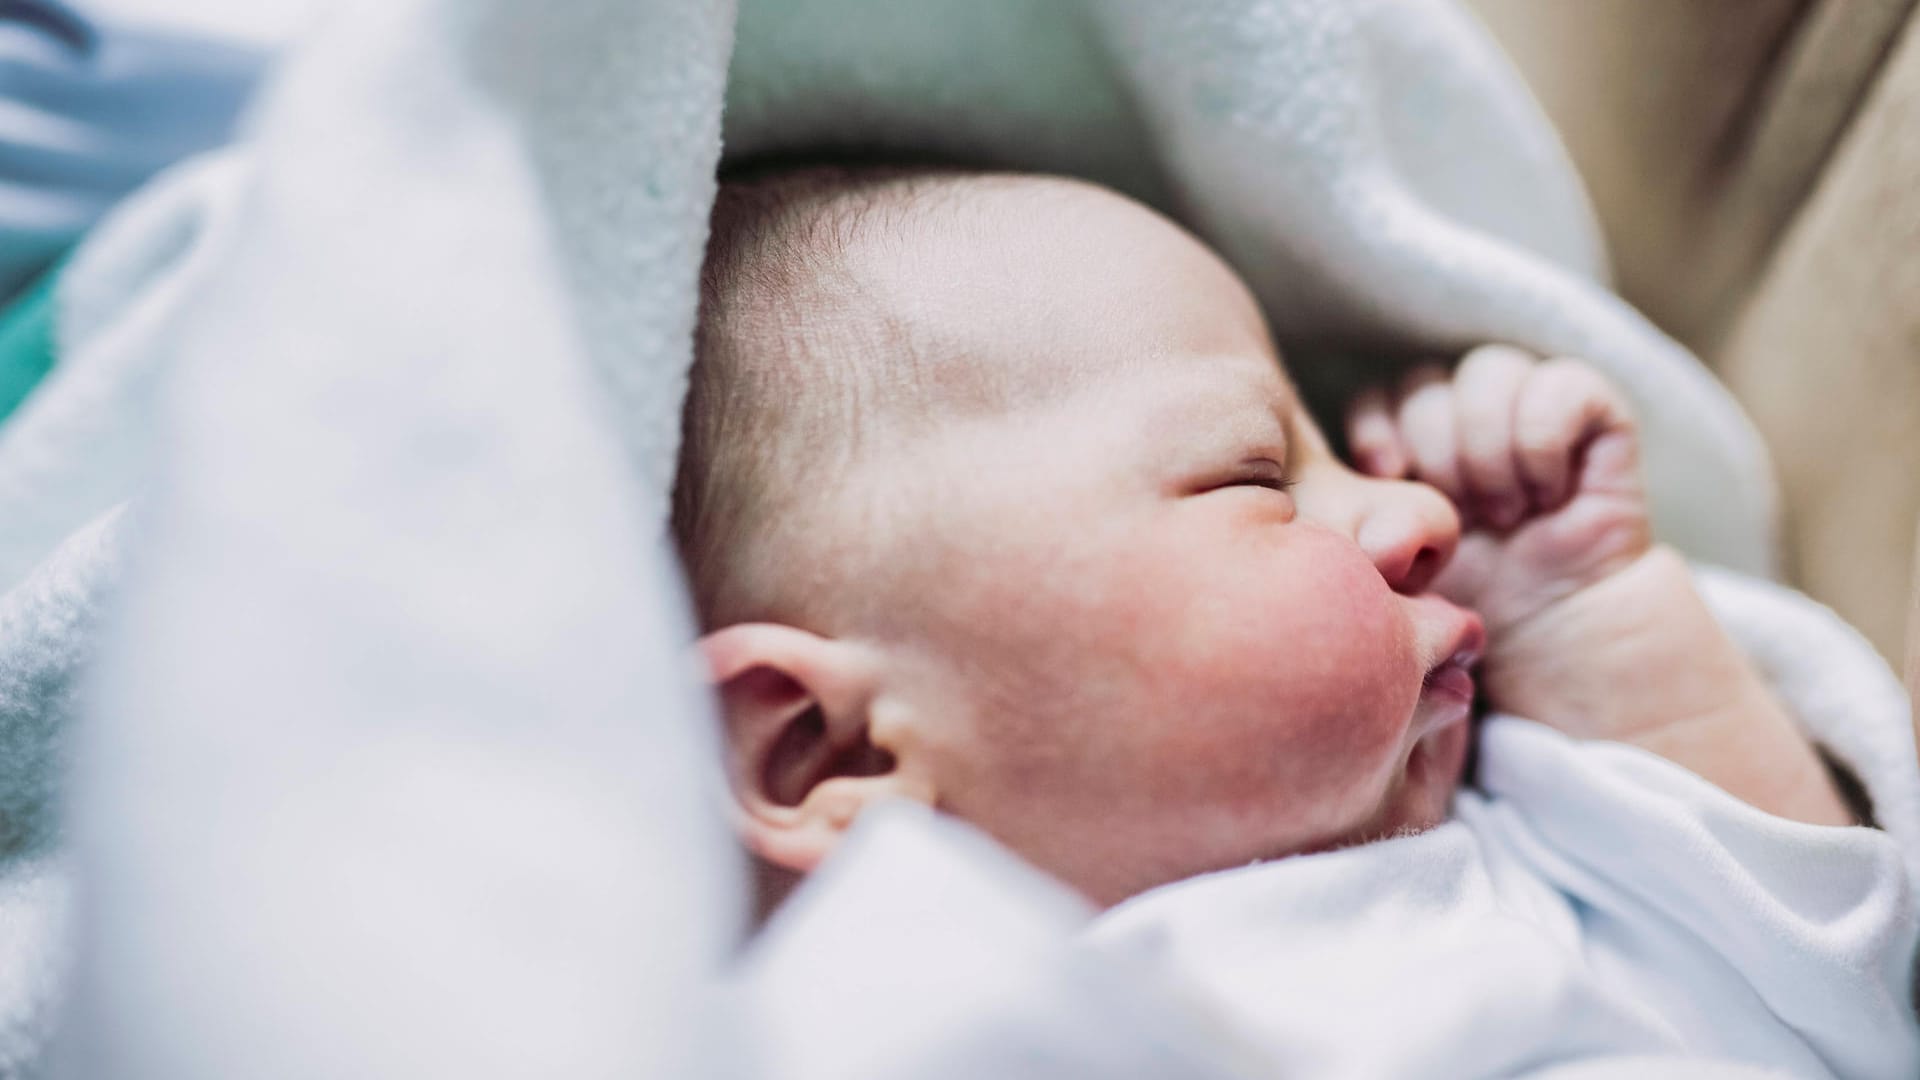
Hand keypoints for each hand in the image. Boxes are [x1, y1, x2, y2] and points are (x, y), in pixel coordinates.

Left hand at [1344, 345, 1651, 633]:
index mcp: (1414, 441)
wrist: (1550, 633)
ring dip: (1487, 450)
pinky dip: (1543, 444)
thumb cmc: (1468, 600)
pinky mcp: (1598, 416)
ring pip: (1487, 371)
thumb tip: (1341, 487)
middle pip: (1425, 381)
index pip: (1376, 394)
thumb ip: (1361, 514)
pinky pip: (1561, 386)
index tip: (1385, 474)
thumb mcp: (1396, 557)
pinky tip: (1547, 496)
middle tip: (1463, 518)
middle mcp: (1468, 414)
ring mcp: (1532, 407)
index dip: (1375, 427)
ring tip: (1505, 513)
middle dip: (1435, 452)